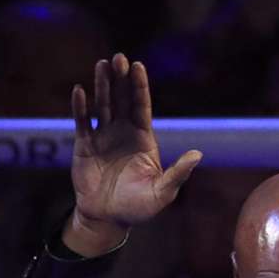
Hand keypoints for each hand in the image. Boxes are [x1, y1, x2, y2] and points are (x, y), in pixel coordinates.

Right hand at [63, 52, 201, 255]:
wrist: (108, 219)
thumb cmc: (139, 208)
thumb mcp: (163, 193)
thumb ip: (178, 173)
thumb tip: (198, 154)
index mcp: (143, 138)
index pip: (141, 106)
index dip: (139, 86)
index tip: (138, 66)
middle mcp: (123, 132)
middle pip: (121, 99)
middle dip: (120, 79)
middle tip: (118, 58)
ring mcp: (103, 137)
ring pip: (102, 105)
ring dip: (101, 85)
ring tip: (102, 64)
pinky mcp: (84, 145)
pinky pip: (82, 122)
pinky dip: (80, 107)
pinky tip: (80, 91)